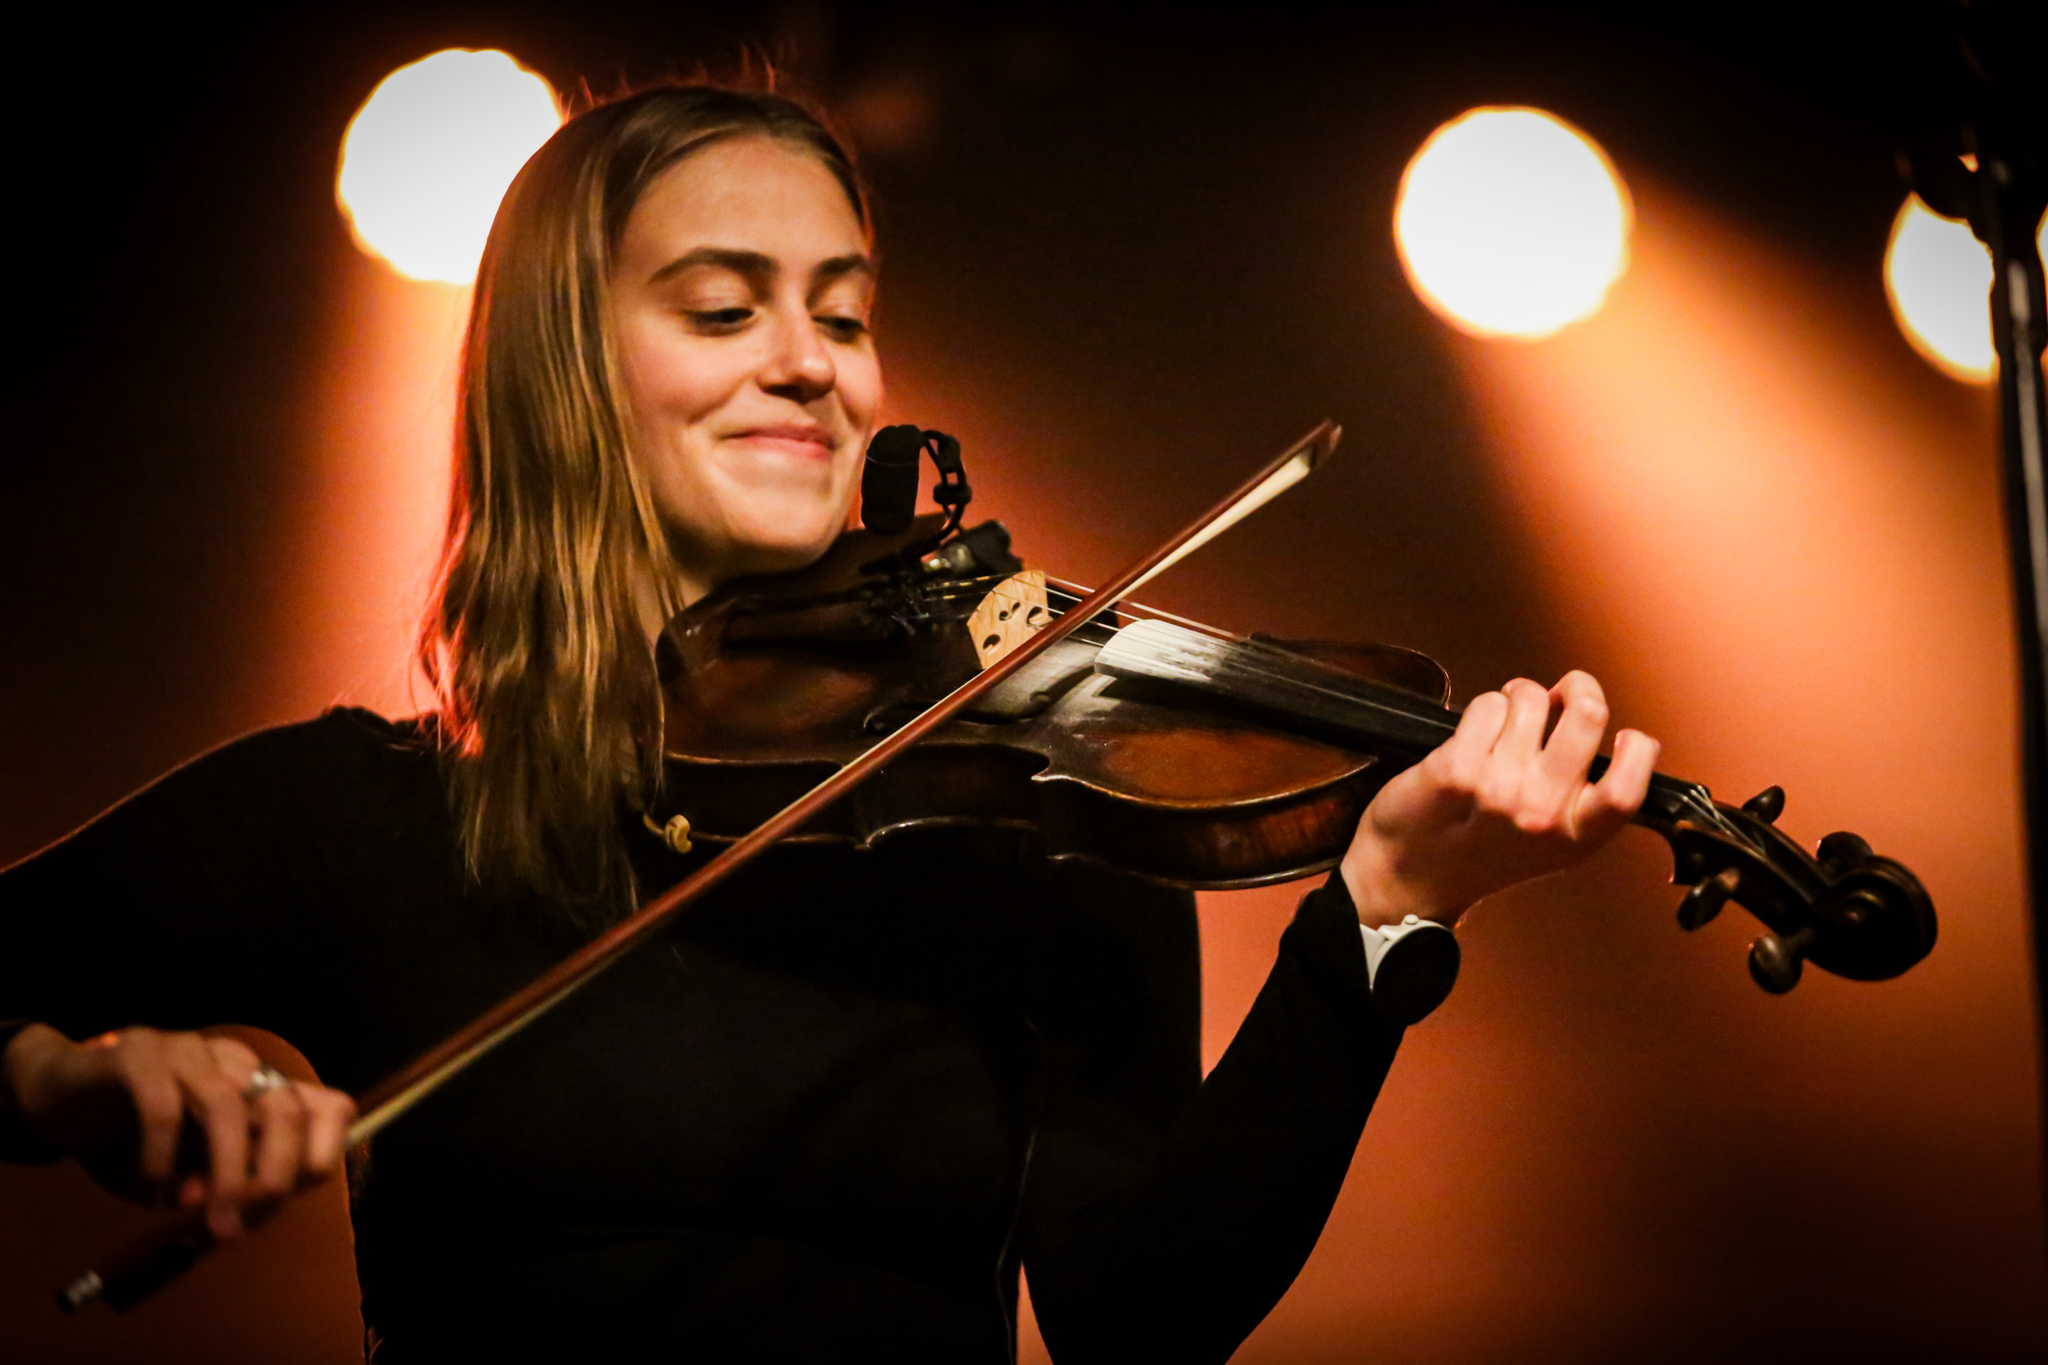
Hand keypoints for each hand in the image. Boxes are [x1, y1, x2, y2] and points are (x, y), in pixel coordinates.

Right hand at [1, 1022, 355, 1236]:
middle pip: (286, 1109)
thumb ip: (223, 1188)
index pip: (332, 1107)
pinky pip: (162, 1107)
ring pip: (228, 1105)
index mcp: (264, 1087)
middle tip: (239, 1226)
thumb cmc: (133, 1139)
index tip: (286, 1203)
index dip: (320, 1156)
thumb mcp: (189, 1175)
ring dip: (221, 1171)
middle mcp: (239, 1062)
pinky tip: (149, 1190)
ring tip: (199, 1214)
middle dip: (273, 1176)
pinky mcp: (139, 1052)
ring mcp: (191, 1050)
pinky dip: (160, 1159)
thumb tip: (238, 1214)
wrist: (58, 1099)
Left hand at [1340, 671, 1658, 927]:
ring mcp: (1500, 788)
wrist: (1410, 878)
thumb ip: (1581, 796)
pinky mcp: (1457, 768)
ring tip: (1506, 719)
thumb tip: (1589, 715)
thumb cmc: (1480, 853)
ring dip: (1520, 696)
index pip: (1629, 786)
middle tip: (1561, 695)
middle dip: (1578, 688)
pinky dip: (1483, 707)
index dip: (1636, 749)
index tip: (1622, 735)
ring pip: (1531, 698)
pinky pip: (1488, 704)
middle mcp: (1543, 813)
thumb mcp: (1551, 843)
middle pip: (1587, 716)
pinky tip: (1473, 733)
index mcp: (1576, 837)